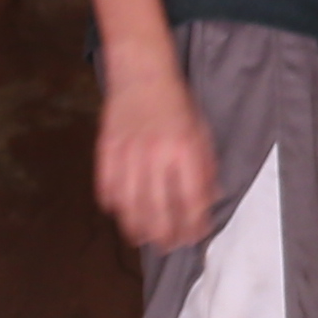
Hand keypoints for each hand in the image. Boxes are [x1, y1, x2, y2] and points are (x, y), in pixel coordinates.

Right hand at [96, 60, 219, 249]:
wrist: (142, 72)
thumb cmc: (176, 103)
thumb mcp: (201, 132)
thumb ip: (206, 167)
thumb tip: (211, 201)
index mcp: (185, 150)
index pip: (190, 200)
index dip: (193, 225)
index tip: (195, 235)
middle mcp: (156, 154)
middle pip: (158, 209)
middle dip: (165, 235)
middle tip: (168, 246)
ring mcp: (128, 153)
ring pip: (130, 204)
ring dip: (137, 227)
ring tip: (143, 238)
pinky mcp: (107, 149)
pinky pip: (107, 186)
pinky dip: (113, 204)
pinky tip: (121, 213)